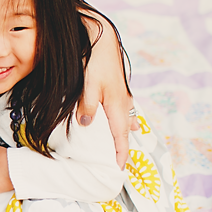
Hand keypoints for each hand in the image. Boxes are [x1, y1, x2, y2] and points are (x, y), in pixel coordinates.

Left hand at [77, 15, 134, 167]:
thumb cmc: (95, 62)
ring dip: (122, 135)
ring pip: (124, 121)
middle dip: (121, 148)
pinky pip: (122, 111)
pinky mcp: (118, 89)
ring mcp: (123, 96)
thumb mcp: (88, 85)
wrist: (103, 39)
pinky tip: (122, 122)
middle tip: (115, 164)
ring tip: (118, 147)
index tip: (117, 172)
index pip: (122, 138)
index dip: (120, 156)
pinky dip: (121, 121)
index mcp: (118, 107)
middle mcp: (124, 104)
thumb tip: (87, 125)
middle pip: (125, 132)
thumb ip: (87, 107)